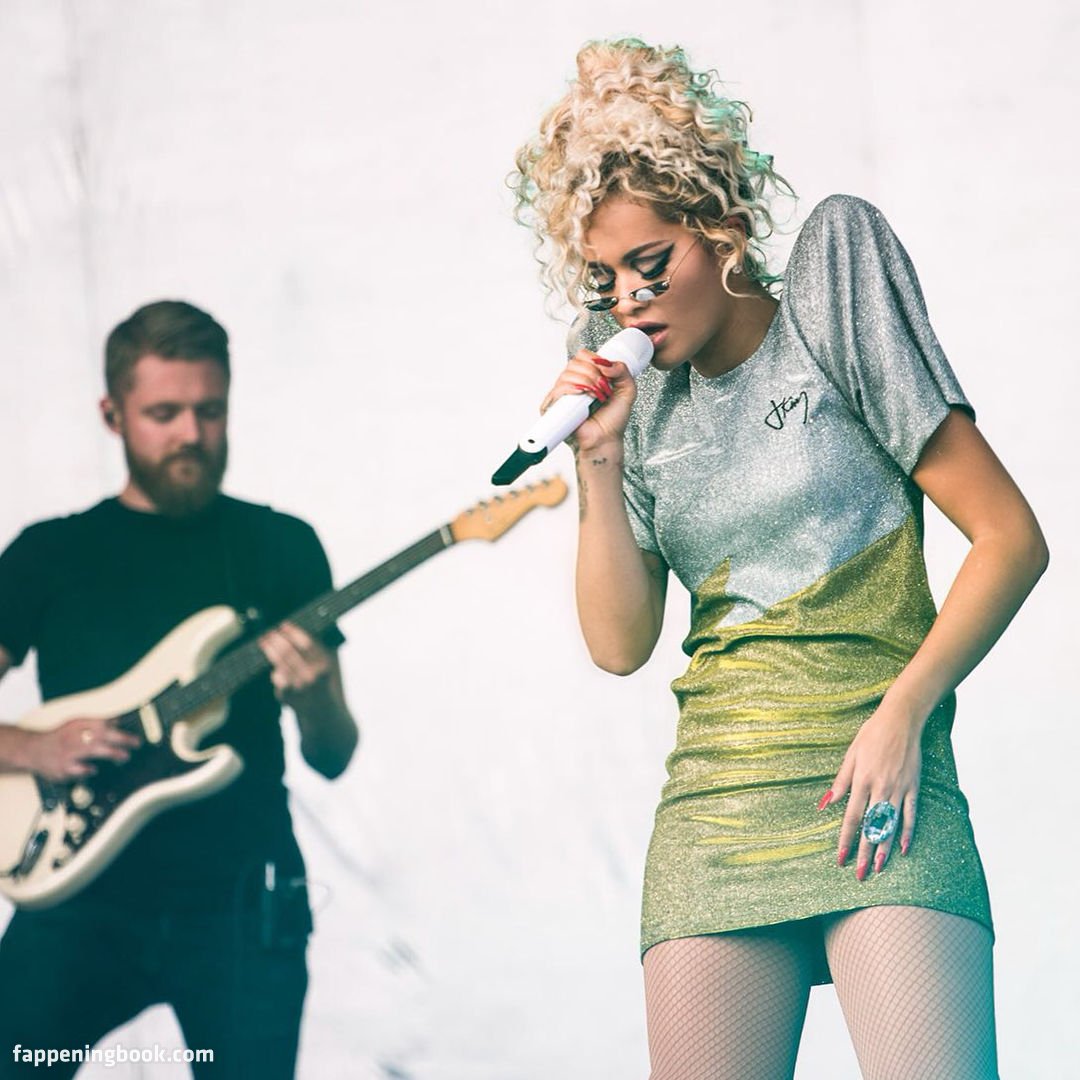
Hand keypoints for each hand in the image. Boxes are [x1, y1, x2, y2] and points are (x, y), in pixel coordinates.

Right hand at [25, 717, 140, 781]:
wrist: (32, 749)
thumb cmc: (59, 737)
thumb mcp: (76, 724)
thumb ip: (96, 722)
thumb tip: (117, 721)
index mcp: (78, 726)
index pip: (101, 723)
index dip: (118, 727)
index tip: (133, 733)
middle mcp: (74, 737)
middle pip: (101, 736)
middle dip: (121, 739)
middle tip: (136, 743)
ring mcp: (69, 753)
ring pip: (92, 751)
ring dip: (111, 753)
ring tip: (124, 756)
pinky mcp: (63, 767)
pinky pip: (77, 770)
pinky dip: (86, 770)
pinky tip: (93, 770)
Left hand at [258, 621, 333, 710]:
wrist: (322, 712)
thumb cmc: (322, 683)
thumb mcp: (327, 664)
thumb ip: (317, 648)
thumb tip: (297, 628)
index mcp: (324, 665)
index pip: (306, 644)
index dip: (293, 632)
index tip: (284, 624)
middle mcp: (312, 676)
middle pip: (290, 652)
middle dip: (277, 639)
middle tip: (269, 632)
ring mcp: (299, 687)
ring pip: (280, 663)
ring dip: (269, 650)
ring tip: (263, 641)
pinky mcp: (288, 696)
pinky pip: (277, 678)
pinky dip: (275, 672)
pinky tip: (274, 667)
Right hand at [539, 347, 637, 453]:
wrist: (605, 440)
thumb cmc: (613, 420)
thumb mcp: (628, 390)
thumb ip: (622, 370)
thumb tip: (605, 363)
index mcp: (586, 376)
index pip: (583, 356)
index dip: (595, 360)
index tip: (607, 375)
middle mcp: (572, 383)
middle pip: (575, 362)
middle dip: (593, 373)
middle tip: (604, 388)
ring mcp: (562, 395)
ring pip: (567, 374)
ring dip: (586, 382)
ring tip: (597, 396)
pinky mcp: (553, 407)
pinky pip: (557, 390)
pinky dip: (571, 389)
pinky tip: (582, 396)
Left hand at [820, 699, 925, 879]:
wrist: (901, 720)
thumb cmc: (871, 735)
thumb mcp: (850, 755)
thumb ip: (839, 782)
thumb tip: (823, 804)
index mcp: (861, 781)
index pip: (851, 817)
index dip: (845, 840)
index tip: (839, 858)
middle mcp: (880, 788)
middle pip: (870, 827)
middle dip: (863, 852)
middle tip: (858, 874)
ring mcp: (898, 789)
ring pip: (890, 825)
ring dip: (884, 849)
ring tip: (878, 869)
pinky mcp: (913, 787)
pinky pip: (910, 814)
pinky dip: (907, 832)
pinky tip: (904, 849)